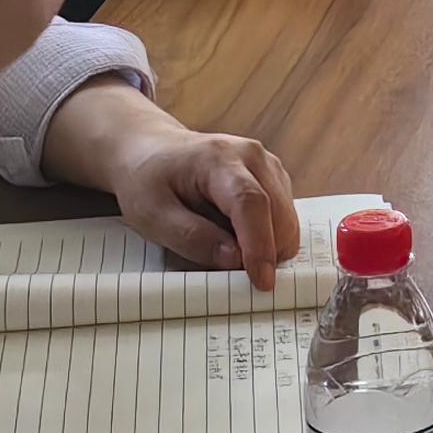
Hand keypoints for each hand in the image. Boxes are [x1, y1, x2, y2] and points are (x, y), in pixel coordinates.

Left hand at [45, 86, 301, 287]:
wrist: (149, 150)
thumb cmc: (146, 180)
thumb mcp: (151, 214)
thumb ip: (191, 237)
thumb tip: (235, 259)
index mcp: (218, 159)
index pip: (250, 203)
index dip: (259, 245)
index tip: (261, 282)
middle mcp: (252, 156)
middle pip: (278, 213)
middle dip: (267, 253)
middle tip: (236, 279)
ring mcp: (267, 165)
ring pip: (287, 219)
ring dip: (268, 246)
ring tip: (225, 249)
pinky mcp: (273, 177)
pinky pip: (283, 217)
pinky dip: (268, 237)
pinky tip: (235, 237)